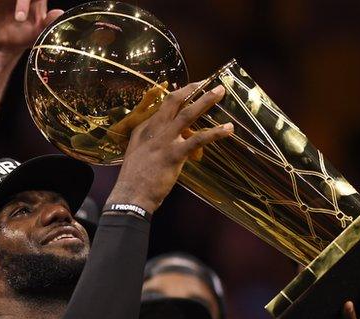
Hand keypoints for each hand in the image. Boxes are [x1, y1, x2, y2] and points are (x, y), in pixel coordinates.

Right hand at [0, 0, 62, 56]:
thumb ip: (49, 21)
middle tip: (24, 18)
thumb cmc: (23, 37)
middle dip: (25, 1)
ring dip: (19, 2)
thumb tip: (60, 12)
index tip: (40, 16)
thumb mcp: (38, 31)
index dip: (39, 1)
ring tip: (20, 18)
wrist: (3, 46)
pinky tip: (0, 6)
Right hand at [107, 83, 232, 212]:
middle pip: (174, 101)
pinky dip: (215, 133)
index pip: (163, 106)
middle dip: (193, 89)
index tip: (192, 89)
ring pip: (188, 114)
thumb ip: (154, 142)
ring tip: (220, 92)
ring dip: (206, 101)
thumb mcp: (139, 153)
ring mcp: (165, 141)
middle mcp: (154, 129)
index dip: (180, 96)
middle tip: (208, 82)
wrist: (130, 195)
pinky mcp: (175, 154)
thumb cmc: (135, 178)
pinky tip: (228, 129)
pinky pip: (198, 140)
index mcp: (144, 128)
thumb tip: (174, 138)